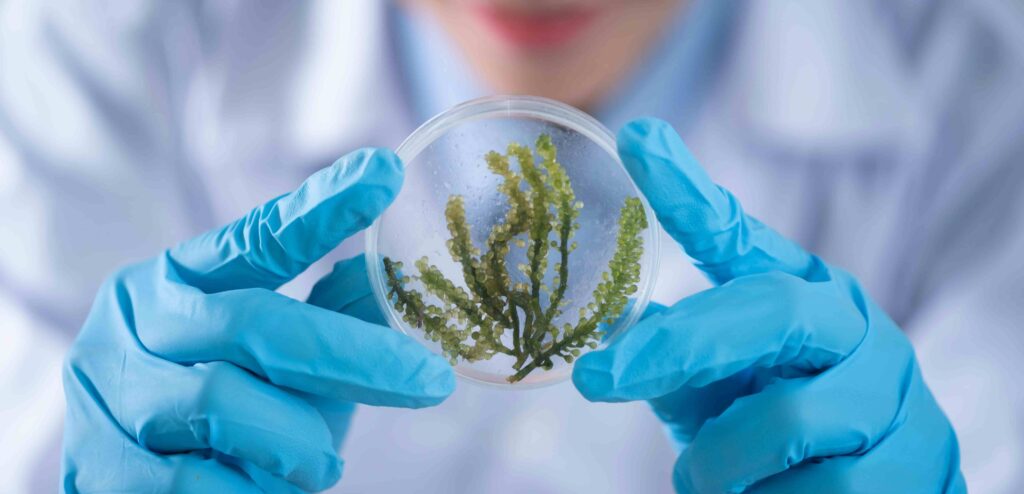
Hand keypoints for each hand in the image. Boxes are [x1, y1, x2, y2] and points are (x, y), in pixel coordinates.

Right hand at [61, 149, 454, 492]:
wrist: (132, 487)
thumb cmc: (220, 417)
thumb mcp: (275, 362)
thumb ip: (328, 318)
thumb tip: (397, 277)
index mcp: (177, 279)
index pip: (256, 237)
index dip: (322, 208)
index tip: (386, 172)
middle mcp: (134, 323)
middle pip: (254, 322)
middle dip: (354, 356)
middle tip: (430, 380)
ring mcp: (108, 393)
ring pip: (222, 404)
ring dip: (297, 441)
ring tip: (322, 464)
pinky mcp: (96, 467)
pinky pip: (191, 482)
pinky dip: (250, 490)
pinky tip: (269, 490)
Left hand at [573, 119, 965, 492]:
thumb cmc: (788, 438)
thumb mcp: (725, 392)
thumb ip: (683, 362)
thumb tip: (624, 330)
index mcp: (800, 295)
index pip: (738, 236)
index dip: (687, 192)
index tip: (637, 139)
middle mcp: (852, 327)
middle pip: (767, 310)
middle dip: (679, 345)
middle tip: (598, 377)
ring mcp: (890, 393)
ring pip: (784, 419)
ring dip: (720, 462)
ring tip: (707, 479)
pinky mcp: (914, 462)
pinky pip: (817, 486)